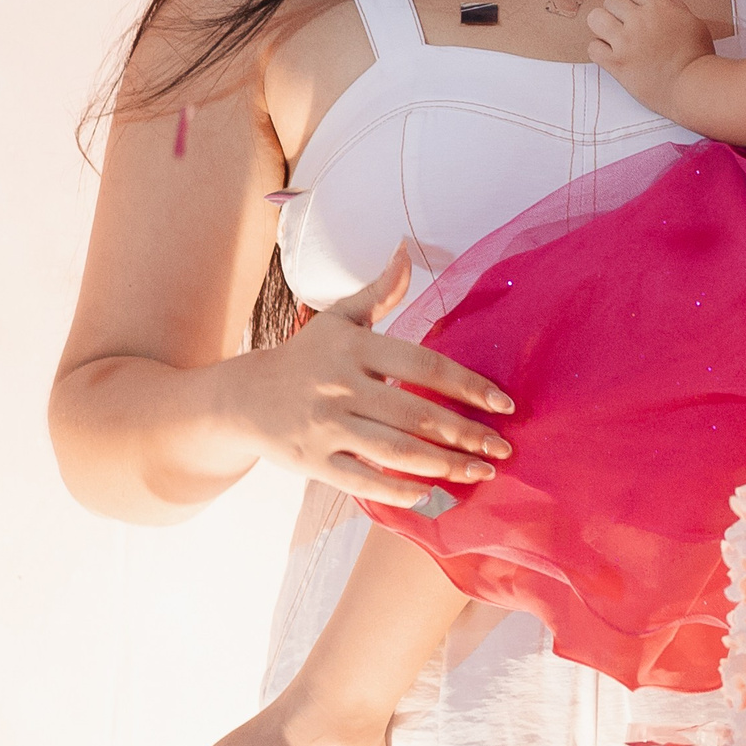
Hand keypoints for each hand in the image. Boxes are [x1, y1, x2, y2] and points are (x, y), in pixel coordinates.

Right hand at [215, 244, 515, 509]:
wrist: (241, 398)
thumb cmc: (305, 356)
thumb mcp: (340, 318)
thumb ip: (381, 291)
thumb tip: (407, 251)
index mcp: (356, 347)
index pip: (424, 365)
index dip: (467, 385)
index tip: (503, 403)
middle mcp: (342, 387)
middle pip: (416, 413)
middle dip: (465, 434)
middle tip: (502, 448)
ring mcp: (327, 427)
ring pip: (395, 450)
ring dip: (443, 465)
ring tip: (480, 473)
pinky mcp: (313, 461)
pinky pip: (361, 480)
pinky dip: (396, 490)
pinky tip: (431, 494)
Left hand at [586, 0, 712, 111]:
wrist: (692, 86)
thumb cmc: (696, 57)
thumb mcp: (692, 21)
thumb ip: (672, 6)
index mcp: (659, 7)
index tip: (637, 8)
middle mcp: (639, 20)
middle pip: (611, 0)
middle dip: (618, 12)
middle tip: (626, 26)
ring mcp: (625, 42)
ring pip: (595, 19)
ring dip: (603, 26)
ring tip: (614, 37)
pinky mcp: (616, 63)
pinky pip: (593, 47)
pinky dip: (599, 50)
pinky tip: (612, 54)